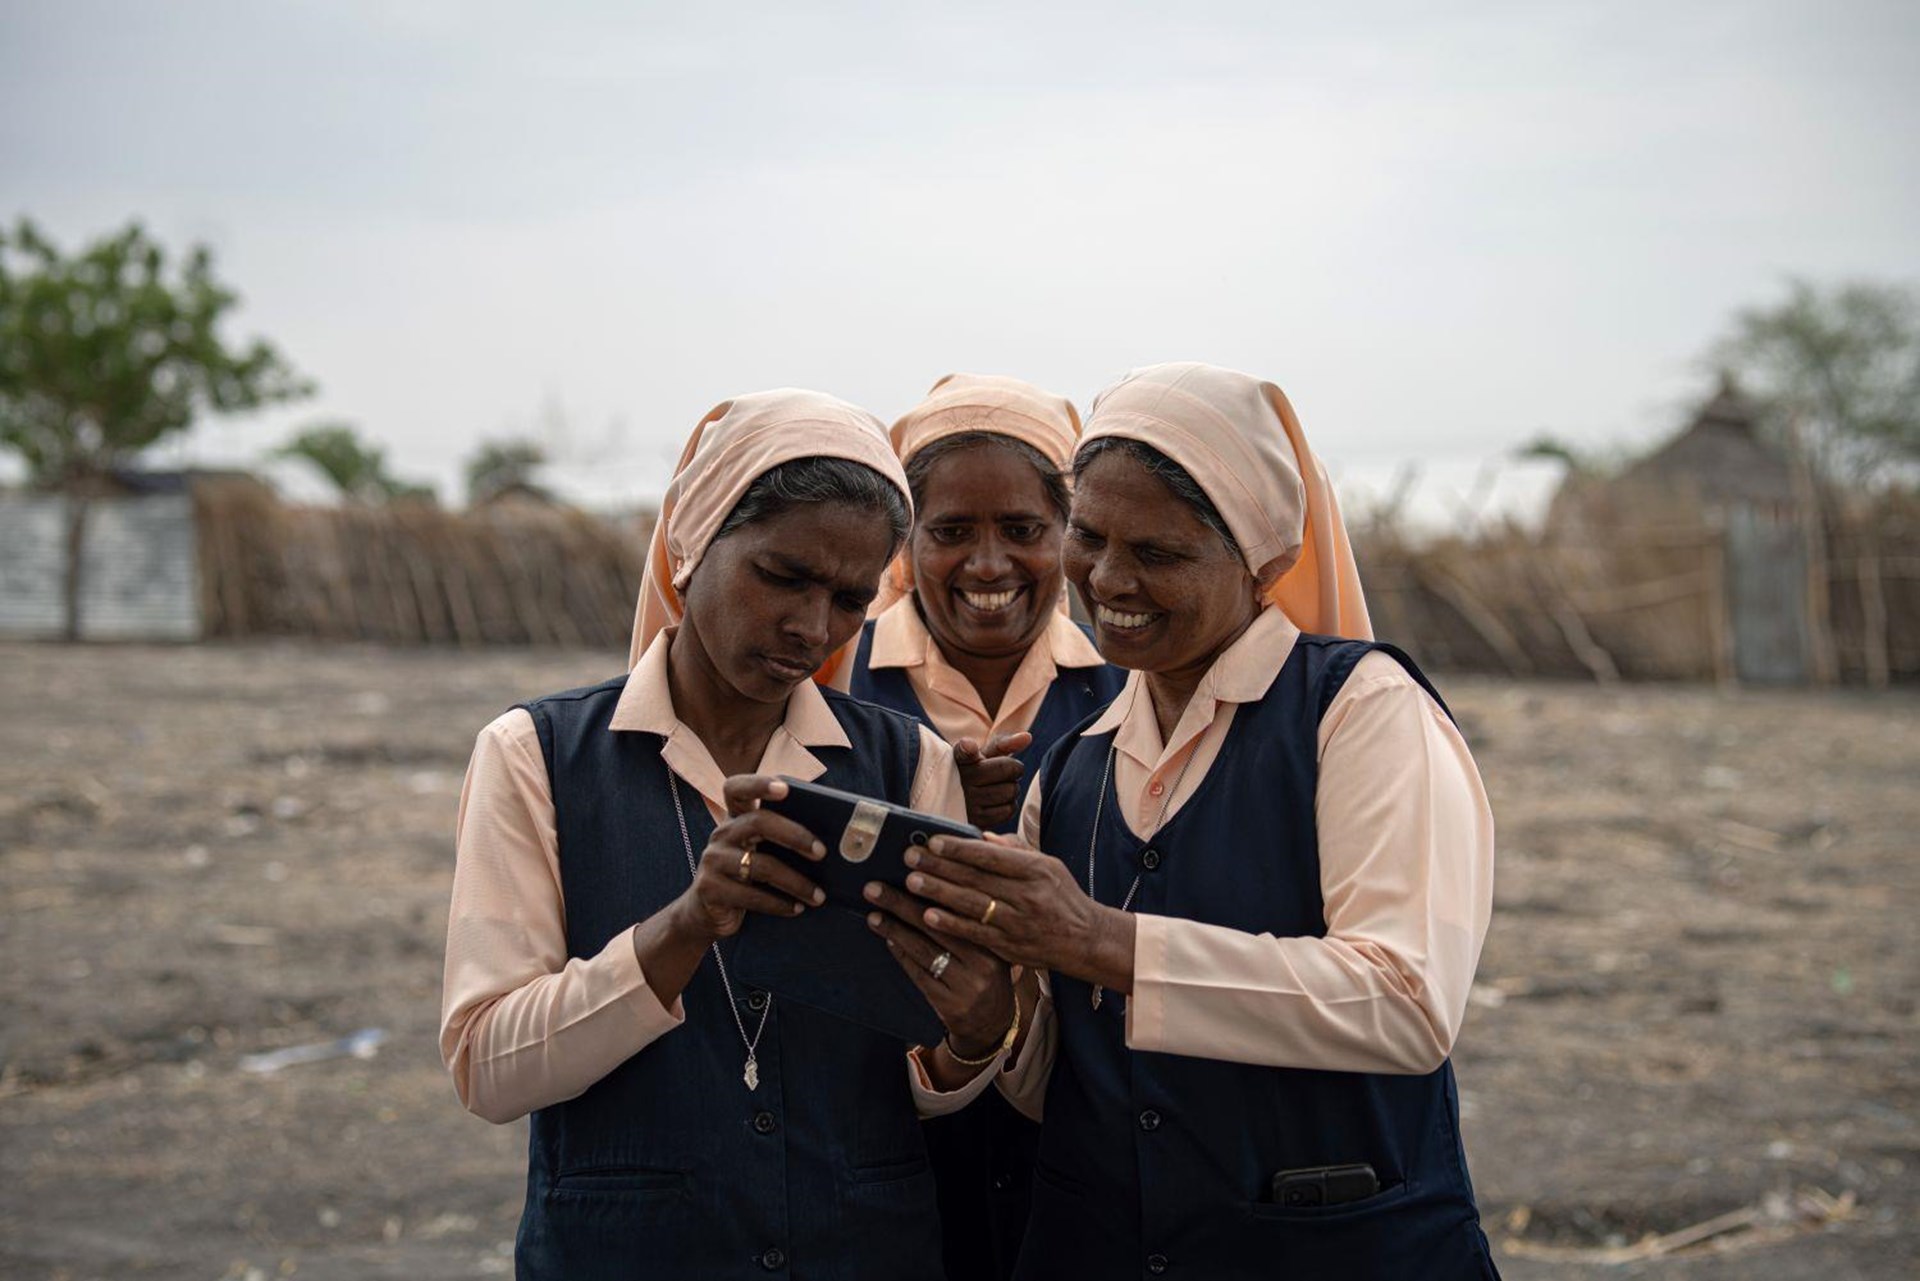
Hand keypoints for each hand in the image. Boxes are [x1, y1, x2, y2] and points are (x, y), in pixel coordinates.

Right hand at [671, 775, 827, 944]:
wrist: (706, 914)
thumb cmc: (746, 879)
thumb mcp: (760, 854)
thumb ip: (781, 842)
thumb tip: (830, 845)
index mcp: (736, 819)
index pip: (738, 789)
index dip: (759, 784)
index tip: (786, 789)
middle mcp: (721, 834)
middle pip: (758, 822)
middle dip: (794, 835)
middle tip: (822, 852)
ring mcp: (712, 861)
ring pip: (760, 865)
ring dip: (795, 882)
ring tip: (818, 896)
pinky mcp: (709, 889)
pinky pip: (750, 895)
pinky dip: (778, 904)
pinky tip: (796, 909)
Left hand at [863, 881, 1014, 1059]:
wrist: (994, 1022)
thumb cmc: (987, 971)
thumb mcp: (990, 943)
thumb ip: (971, 917)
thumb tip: (935, 880)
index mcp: (995, 938)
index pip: (960, 907)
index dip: (933, 886)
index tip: (909, 869)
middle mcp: (984, 961)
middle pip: (936, 925)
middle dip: (901, 903)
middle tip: (874, 888)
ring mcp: (967, 984)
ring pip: (924, 949)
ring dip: (894, 929)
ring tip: (874, 914)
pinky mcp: (951, 1003)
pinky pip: (920, 973)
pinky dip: (901, 954)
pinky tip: (888, 940)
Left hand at [900, 833, 1134, 992]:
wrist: (1085, 941)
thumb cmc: (1062, 897)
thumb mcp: (1049, 865)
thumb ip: (1015, 850)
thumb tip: (981, 836)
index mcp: (1036, 871)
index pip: (991, 856)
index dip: (960, 848)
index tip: (932, 840)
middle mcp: (1027, 896)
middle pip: (975, 878)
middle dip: (939, 866)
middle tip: (910, 856)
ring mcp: (1017, 923)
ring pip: (971, 905)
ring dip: (938, 893)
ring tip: (911, 881)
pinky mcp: (1009, 947)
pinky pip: (974, 933)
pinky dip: (950, 924)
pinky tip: (927, 915)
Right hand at [953, 731, 1031, 829]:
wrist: (960, 802)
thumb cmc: (978, 772)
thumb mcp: (986, 755)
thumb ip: (1005, 744)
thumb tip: (1027, 737)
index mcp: (960, 759)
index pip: (965, 752)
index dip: (968, 748)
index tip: (969, 746)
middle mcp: (961, 780)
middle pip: (1007, 770)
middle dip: (1013, 771)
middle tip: (1003, 775)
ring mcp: (967, 803)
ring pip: (1010, 792)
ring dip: (1011, 790)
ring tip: (997, 789)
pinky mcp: (976, 822)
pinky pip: (1007, 811)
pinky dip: (1008, 806)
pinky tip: (997, 802)